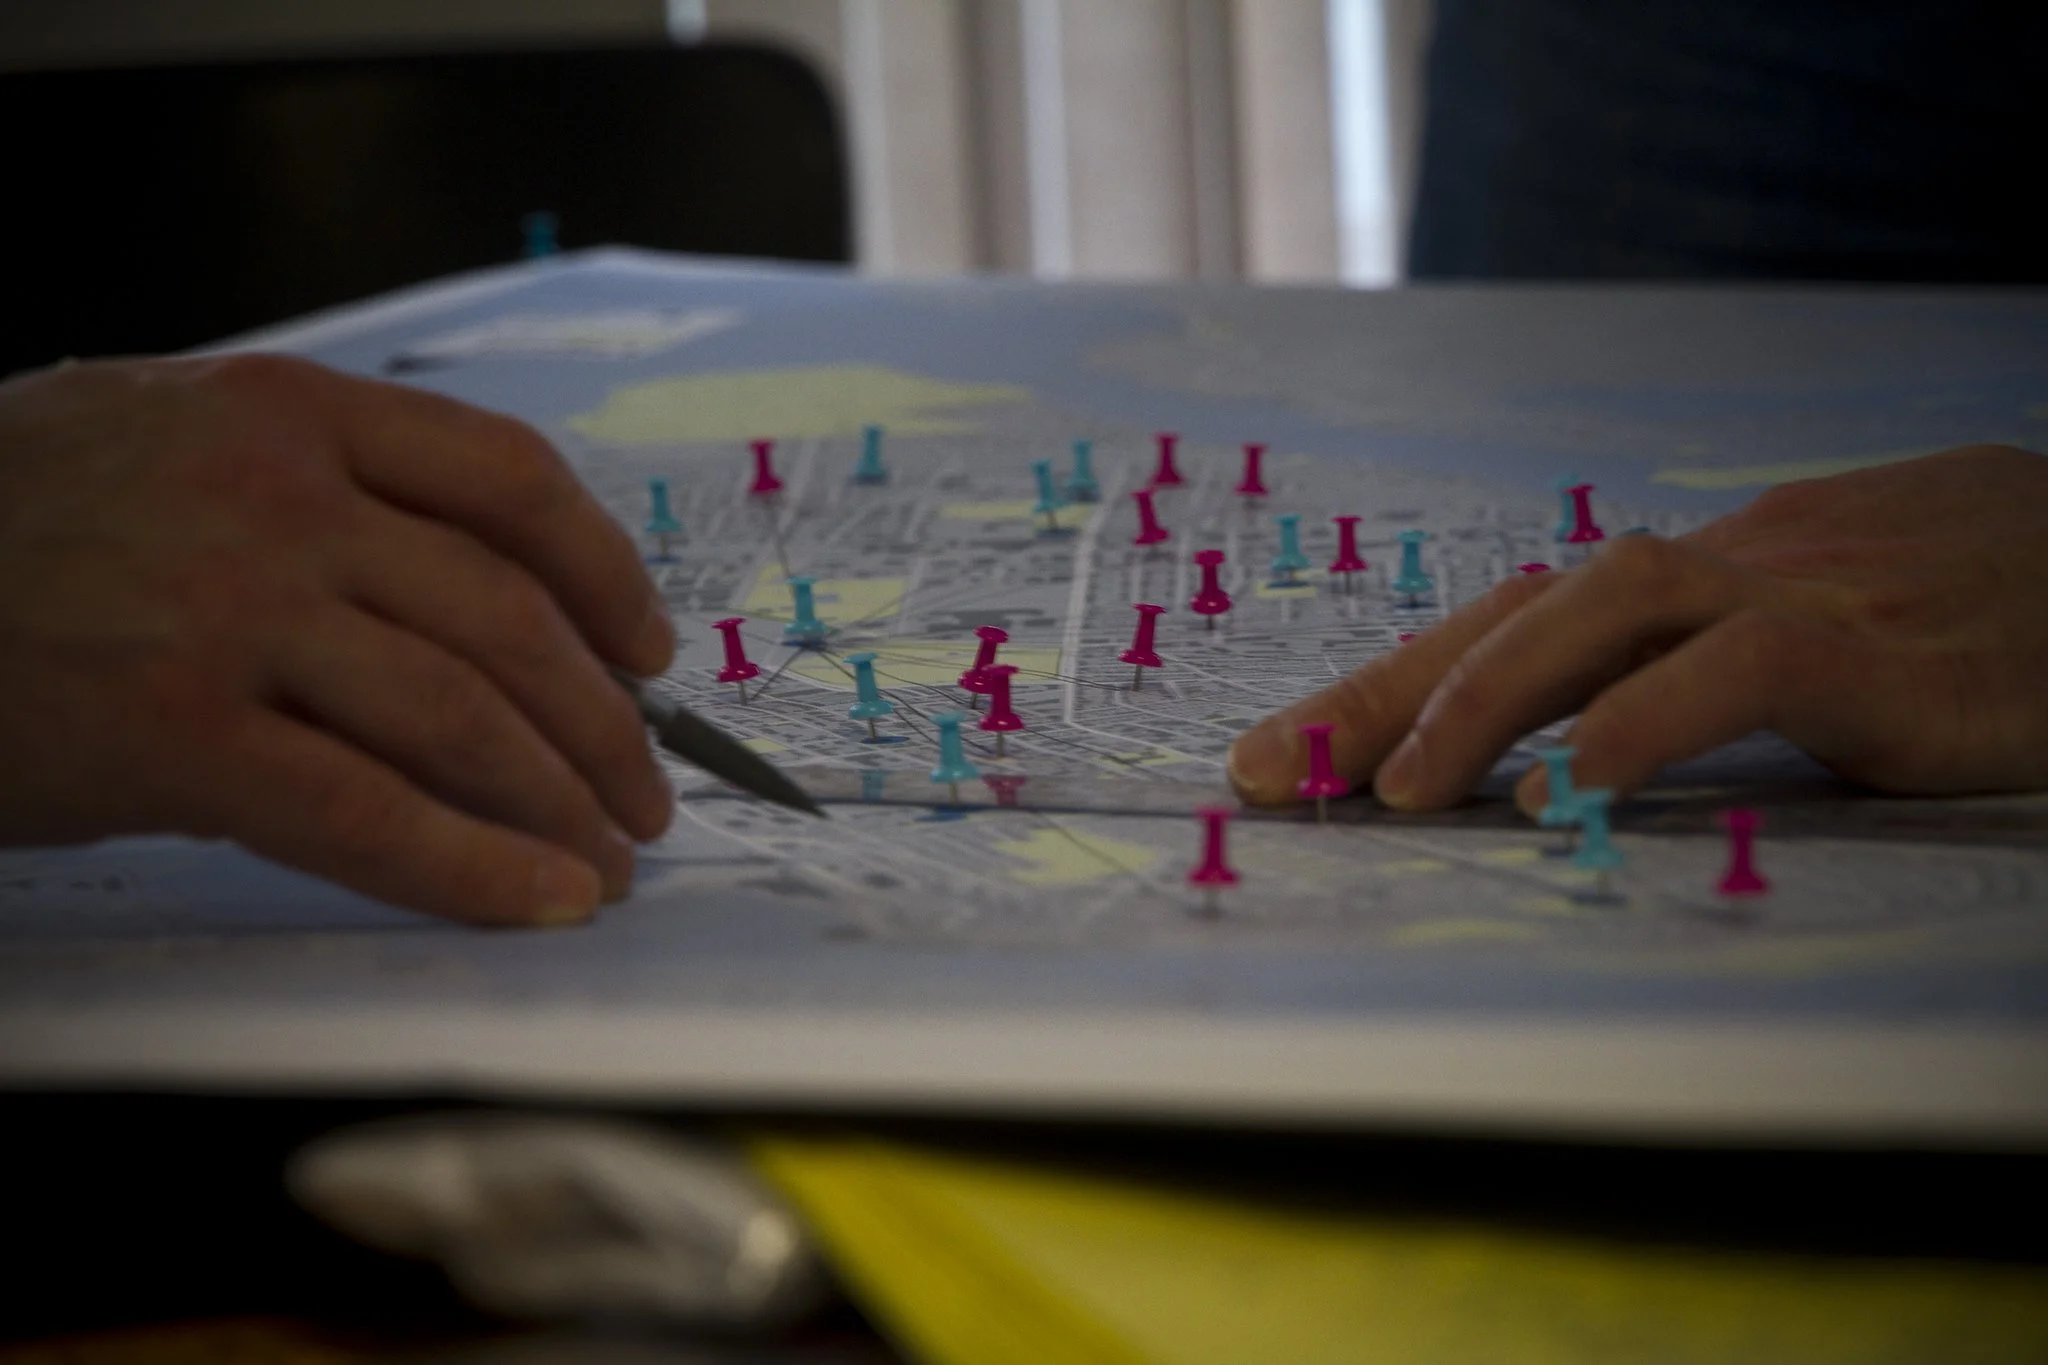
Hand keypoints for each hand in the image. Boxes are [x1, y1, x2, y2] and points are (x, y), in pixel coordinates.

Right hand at [0, 355, 674, 925]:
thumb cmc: (10, 526)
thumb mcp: (164, 446)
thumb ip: (317, 493)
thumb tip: (478, 602)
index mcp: (286, 413)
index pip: (506, 476)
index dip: (602, 572)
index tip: (648, 650)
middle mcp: (276, 498)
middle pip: (507, 615)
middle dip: (604, 722)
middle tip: (647, 793)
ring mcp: (228, 611)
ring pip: (461, 714)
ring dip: (561, 800)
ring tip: (608, 860)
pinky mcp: (173, 732)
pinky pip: (367, 811)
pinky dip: (471, 866)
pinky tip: (534, 900)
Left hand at [1228, 445, 2047, 814]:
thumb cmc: (1972, 611)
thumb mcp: (1815, 639)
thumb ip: (1695, 675)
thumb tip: (1579, 746)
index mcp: (1692, 576)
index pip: (1510, 620)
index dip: (1387, 682)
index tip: (1280, 753)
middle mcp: (1717, 569)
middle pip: (1514, 611)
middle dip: (1379, 691)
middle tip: (1269, 774)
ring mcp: (1796, 593)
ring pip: (1599, 610)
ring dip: (1479, 699)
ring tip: (1391, 792)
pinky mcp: (1874, 650)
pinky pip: (1736, 666)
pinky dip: (1644, 721)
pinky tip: (1574, 790)